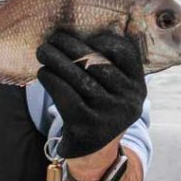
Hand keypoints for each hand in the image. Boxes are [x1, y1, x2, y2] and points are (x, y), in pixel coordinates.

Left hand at [35, 31, 145, 158]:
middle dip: (70, 46)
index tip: (85, 36)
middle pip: (96, 62)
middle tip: (52, 39)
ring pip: (78, 76)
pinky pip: (65, 93)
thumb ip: (110, 65)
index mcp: (138, 87)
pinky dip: (50, 79)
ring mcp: (110, 115)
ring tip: (42, 51)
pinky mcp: (88, 125)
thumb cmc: (98, 108)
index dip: (103, 39)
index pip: (125, 53)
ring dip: (55, 60)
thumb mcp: (114, 90)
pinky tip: (43, 73)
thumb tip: (86, 30)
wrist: (92, 151)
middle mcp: (129, 101)